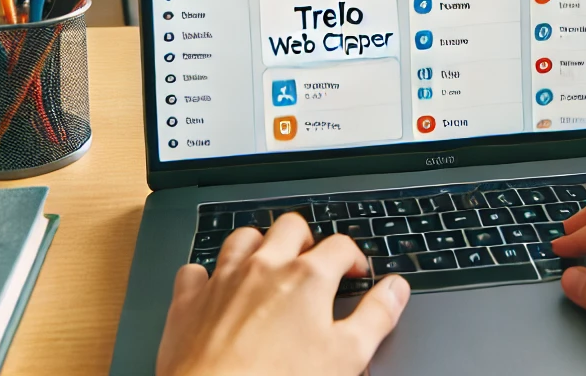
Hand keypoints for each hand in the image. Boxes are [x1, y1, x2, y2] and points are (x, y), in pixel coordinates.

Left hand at [156, 213, 409, 375]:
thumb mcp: (347, 357)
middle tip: (313, 263)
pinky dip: (206, 276)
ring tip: (268, 265)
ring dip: (258, 246)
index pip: (340, 245)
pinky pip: (195, 271)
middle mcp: (265, 266)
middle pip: (290, 227)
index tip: (355, 273)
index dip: (353, 257)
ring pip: (243, 238)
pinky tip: (215, 290)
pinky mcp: (189, 301)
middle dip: (305, 239)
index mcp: (307, 277)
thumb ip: (376, 317)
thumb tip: (396, 289)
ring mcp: (224, 279)